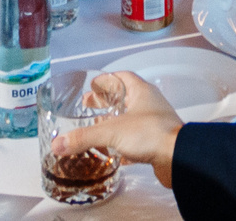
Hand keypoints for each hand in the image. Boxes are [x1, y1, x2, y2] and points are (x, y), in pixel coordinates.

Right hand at [53, 73, 184, 190]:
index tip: (92, 85)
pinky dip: (123, 143)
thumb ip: (83, 137)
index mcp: (140, 91)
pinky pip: (136, 140)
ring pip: (130, 119)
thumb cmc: (150, 133)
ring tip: (96, 129)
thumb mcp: (111, 131)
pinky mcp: (156, 142)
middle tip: (88, 106)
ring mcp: (154, 123)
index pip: (121, 78)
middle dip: (106, 102)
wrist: (178, 157)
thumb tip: (57, 144)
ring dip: (113, 123)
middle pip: (124, 98)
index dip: (106, 80)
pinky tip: (112, 152)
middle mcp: (149, 104)